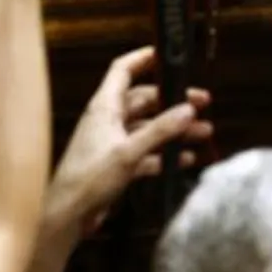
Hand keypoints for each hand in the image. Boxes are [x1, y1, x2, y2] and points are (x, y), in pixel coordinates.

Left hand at [45, 47, 213, 237]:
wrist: (67, 216)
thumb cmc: (89, 178)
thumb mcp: (128, 152)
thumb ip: (160, 130)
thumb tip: (189, 109)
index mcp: (104, 107)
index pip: (123, 70)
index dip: (144, 58)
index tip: (169, 55)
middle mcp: (108, 120)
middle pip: (144, 100)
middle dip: (173, 101)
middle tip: (202, 103)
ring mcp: (113, 142)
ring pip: (149, 128)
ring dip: (175, 130)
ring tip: (204, 133)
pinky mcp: (117, 164)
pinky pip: (146, 153)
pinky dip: (165, 154)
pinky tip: (185, 159)